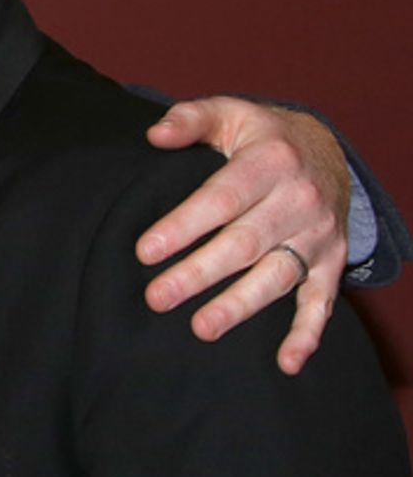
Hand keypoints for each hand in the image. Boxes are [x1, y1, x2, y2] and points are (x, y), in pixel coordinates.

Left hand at [137, 98, 348, 375]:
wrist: (327, 151)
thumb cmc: (262, 136)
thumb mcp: (230, 112)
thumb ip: (190, 119)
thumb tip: (155, 135)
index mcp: (270, 161)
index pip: (221, 199)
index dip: (183, 226)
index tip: (144, 251)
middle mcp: (299, 200)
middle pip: (245, 243)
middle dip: (198, 273)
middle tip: (157, 297)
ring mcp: (318, 235)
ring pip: (277, 276)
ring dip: (240, 305)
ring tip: (201, 328)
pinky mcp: (332, 262)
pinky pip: (323, 302)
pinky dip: (307, 334)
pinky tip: (286, 363)